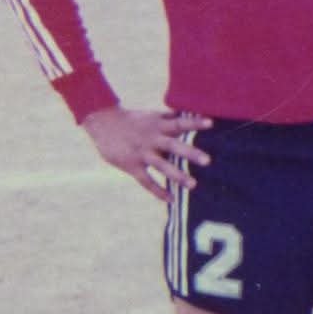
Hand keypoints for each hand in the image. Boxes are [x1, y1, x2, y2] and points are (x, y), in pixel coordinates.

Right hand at [82, 105, 211, 199]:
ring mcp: (142, 153)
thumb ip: (168, 118)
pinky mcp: (132, 165)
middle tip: (207, 160)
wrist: (101, 122)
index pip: (179, 122)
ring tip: (193, 185)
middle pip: (173, 145)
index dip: (194, 122)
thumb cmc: (131, 120)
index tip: (210, 123)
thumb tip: (188, 114)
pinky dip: (158, 191)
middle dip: (190, 153)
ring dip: (177, 175)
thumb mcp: (150, 116)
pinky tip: (171, 199)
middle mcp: (151, 138)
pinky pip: (146, 181)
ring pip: (162, 166)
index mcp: (157, 124)